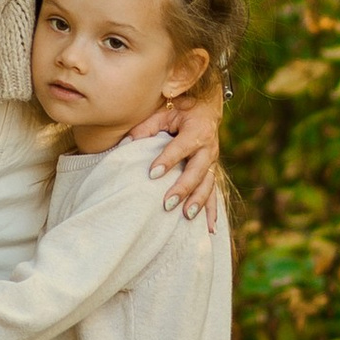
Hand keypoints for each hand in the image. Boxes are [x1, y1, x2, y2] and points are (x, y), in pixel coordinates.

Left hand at [145, 73, 224, 220]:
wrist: (206, 110)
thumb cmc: (179, 111)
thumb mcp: (163, 112)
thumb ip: (146, 127)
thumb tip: (126, 144)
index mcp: (197, 130)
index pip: (180, 147)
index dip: (167, 160)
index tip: (152, 174)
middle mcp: (208, 148)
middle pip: (196, 171)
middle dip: (183, 188)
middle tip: (167, 203)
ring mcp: (212, 162)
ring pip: (207, 185)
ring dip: (198, 202)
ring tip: (186, 216)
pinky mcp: (212, 173)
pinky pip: (214, 194)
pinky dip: (212, 211)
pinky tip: (209, 229)